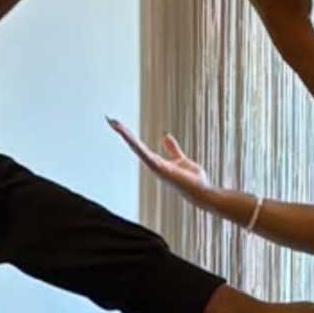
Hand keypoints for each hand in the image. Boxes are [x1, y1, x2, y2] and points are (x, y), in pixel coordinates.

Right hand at [110, 118, 254, 225]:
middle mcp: (153, 165)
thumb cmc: (193, 180)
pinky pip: (147, 156)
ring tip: (116, 125)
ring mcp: (156, 168)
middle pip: (135, 146)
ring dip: (127, 137)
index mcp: (157, 162)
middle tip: (111, 120)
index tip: (118, 125)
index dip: (129, 135)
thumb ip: (172, 149)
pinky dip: (138, 148)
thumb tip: (165, 136)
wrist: (202, 192)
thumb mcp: (180, 159)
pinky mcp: (161, 170)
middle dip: (123, 133)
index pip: (139, 146)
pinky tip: (130, 139)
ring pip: (138, 149)